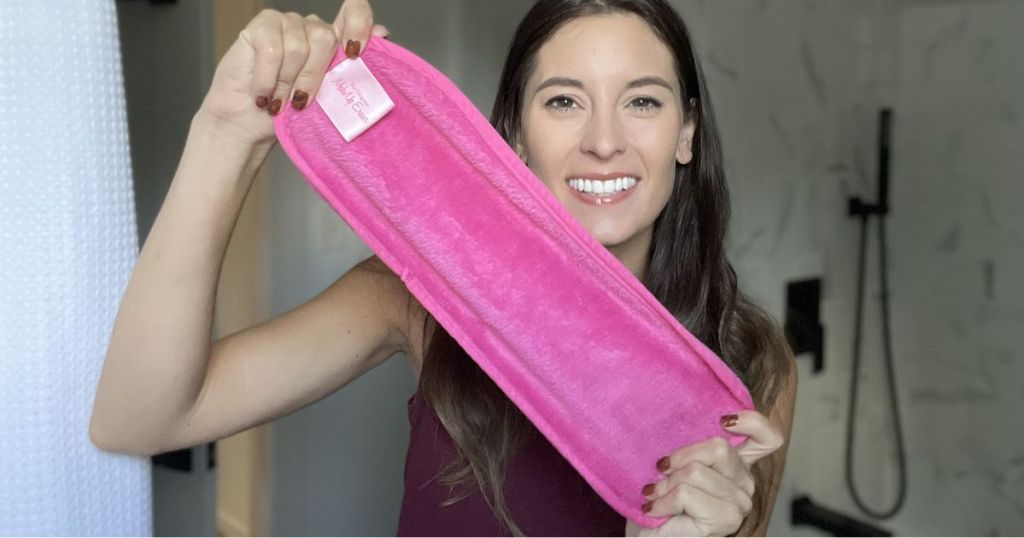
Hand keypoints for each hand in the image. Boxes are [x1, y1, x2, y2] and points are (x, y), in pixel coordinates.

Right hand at [195, 1, 388, 146]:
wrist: (249, 123)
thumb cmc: (290, 113)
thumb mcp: (327, 97)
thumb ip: (351, 67)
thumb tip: (385, 34)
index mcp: (334, 40)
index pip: (355, 11)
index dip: (359, 24)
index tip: (353, 53)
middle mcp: (312, 27)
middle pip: (325, 38)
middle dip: (313, 77)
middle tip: (300, 103)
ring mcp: (286, 23)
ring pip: (298, 47)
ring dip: (286, 82)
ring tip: (278, 103)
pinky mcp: (261, 27)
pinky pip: (272, 51)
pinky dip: (268, 79)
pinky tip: (262, 95)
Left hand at [625, 410, 784, 536]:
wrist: (652, 534)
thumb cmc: (662, 501)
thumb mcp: (675, 465)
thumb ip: (688, 445)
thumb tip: (680, 414)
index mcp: (737, 464)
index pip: (767, 437)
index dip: (752, 421)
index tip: (722, 420)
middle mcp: (745, 483)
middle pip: (718, 447)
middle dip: (679, 457)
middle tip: (661, 472)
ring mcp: (739, 503)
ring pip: (696, 471)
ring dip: (664, 484)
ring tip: (655, 494)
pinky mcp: (725, 518)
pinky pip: (685, 493)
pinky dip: (662, 500)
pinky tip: (654, 508)